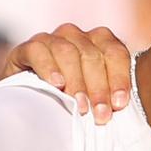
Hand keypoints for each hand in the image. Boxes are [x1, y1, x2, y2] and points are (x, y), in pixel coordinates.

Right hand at [3, 24, 131, 124]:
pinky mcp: (27, 47)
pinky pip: (38, 51)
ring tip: (80, 107)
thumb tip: (124, 105)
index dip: (119, 78)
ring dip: (76, 82)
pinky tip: (56, 84)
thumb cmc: (73, 100)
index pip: (115, 53)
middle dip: (99, 88)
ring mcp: (52, 39)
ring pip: (68, 52)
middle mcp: (77, 35)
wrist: (31, 100)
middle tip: (101, 115)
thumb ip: (113, 94)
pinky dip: (48, 67)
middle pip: (92, 56)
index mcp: (100, 41)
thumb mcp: (96, 96)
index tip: (119, 104)